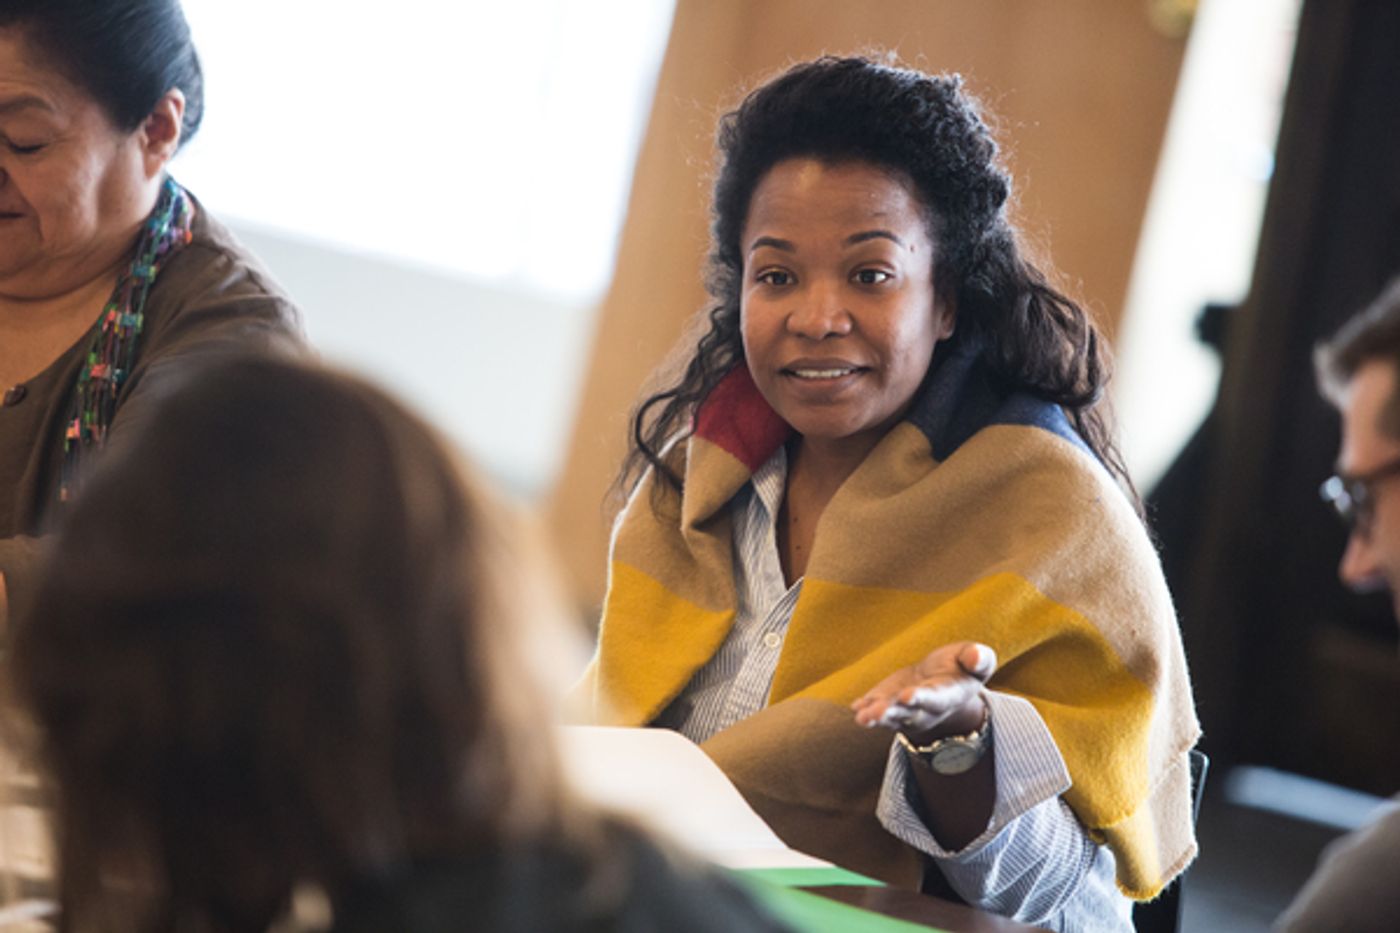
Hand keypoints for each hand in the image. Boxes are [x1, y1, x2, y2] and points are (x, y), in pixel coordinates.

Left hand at [851, 641, 996, 735]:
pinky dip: (864, 708)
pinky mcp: (885, 701)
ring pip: (889, 716)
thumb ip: (979, 659)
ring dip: (875, 716)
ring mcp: (902, 709)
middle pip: (907, 713)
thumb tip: (977, 656)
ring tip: (862, 717)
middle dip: (892, 712)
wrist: (942, 680)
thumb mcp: (975, 660)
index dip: (921, 698)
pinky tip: (856, 706)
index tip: (907, 695)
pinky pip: (873, 709)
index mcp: (947, 696)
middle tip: (877, 713)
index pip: (934, 699)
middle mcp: (923, 709)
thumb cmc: (961, 668)